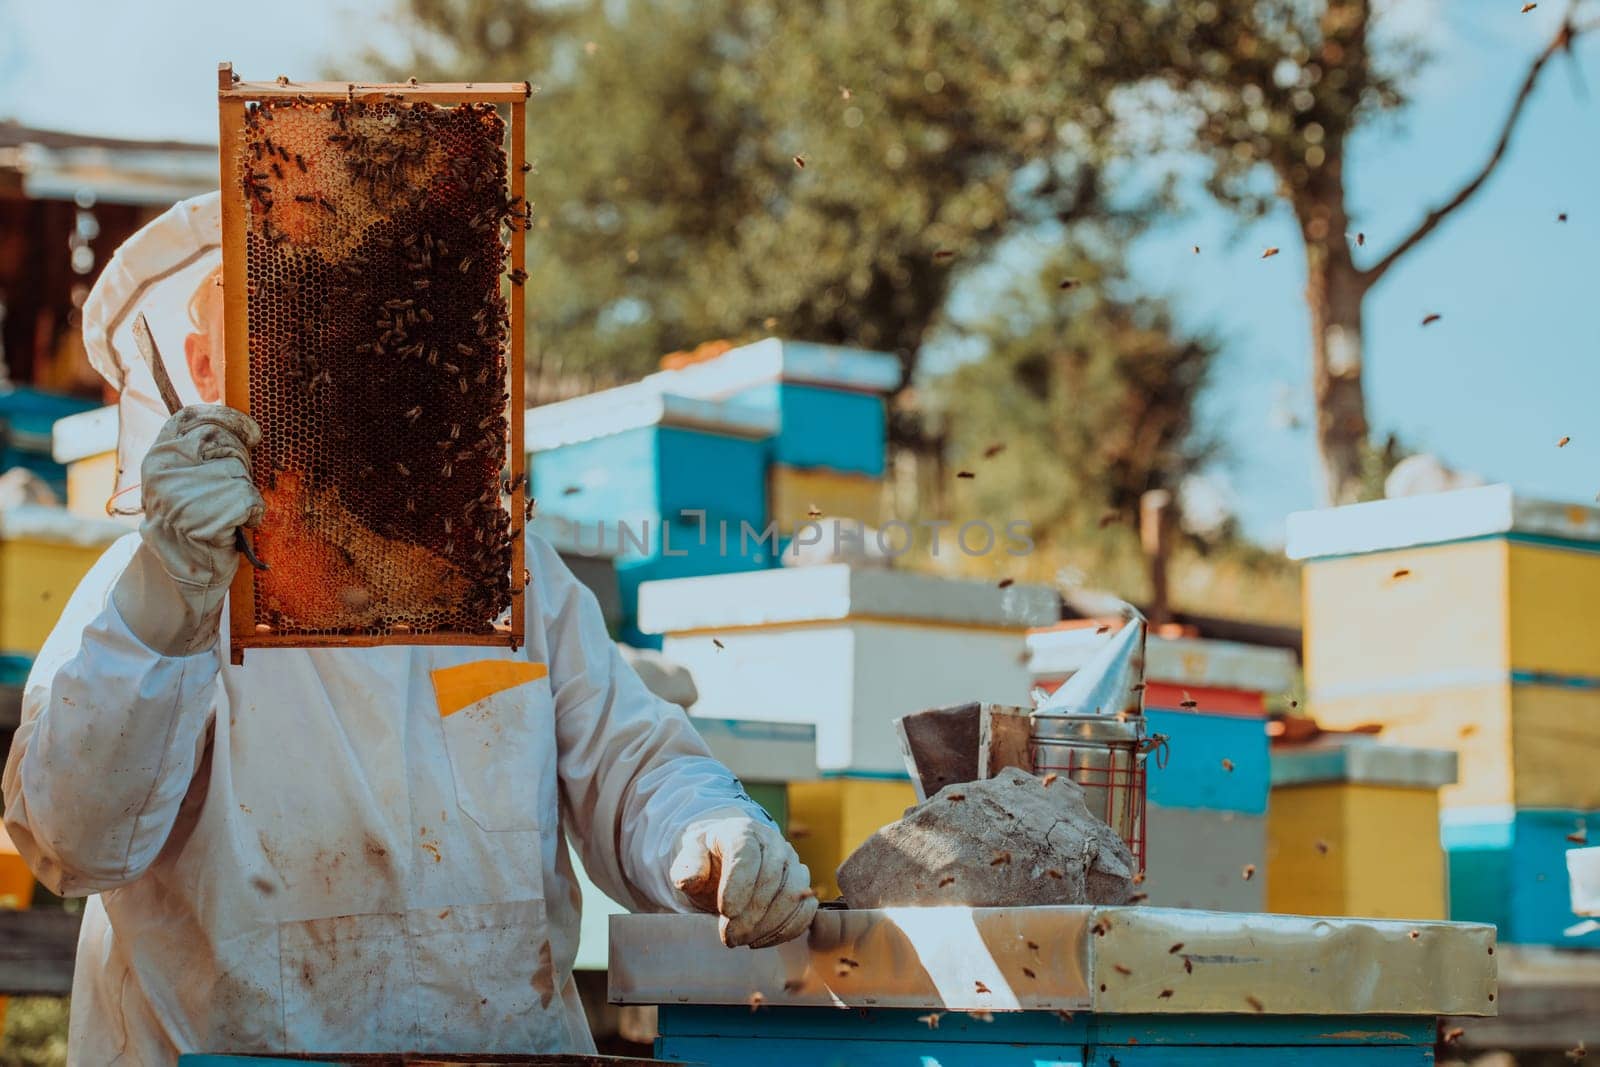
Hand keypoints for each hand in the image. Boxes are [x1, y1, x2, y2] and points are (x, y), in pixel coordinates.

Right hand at [139, 406, 263, 588]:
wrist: (185, 573)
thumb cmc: (192, 521)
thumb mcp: (182, 480)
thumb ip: (198, 452)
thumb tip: (238, 425)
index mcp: (158, 458)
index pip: (192, 418)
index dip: (228, 419)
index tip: (251, 433)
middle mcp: (164, 473)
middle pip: (224, 444)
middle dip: (240, 464)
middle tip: (233, 489)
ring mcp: (182, 495)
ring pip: (240, 474)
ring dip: (245, 494)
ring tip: (228, 513)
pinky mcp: (204, 517)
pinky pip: (249, 500)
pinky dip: (253, 514)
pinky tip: (238, 525)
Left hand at [671, 814, 817, 948]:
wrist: (727, 860)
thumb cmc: (708, 861)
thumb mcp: (691, 859)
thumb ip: (688, 867)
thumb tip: (689, 880)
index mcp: (743, 831)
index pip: (748, 853)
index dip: (739, 884)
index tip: (725, 911)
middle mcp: (773, 843)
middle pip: (772, 878)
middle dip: (751, 913)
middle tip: (729, 937)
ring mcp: (792, 864)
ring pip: (793, 894)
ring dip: (769, 924)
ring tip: (743, 940)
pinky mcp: (802, 886)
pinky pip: (806, 909)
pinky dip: (786, 929)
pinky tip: (760, 940)